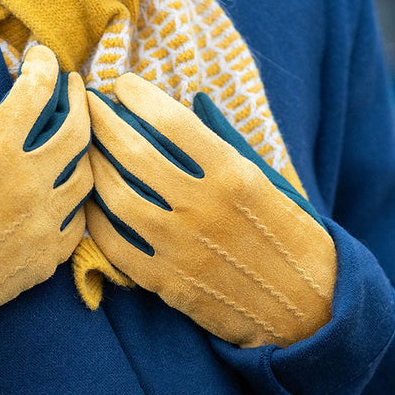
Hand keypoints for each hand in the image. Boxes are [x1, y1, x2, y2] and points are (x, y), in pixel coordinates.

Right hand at [0, 45, 91, 350]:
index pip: (36, 92)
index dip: (43, 65)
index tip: (40, 57)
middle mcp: (27, 187)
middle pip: (78, 131)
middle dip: (79, 100)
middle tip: (73, 88)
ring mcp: (43, 227)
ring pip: (87, 177)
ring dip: (83, 152)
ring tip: (72, 140)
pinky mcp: (47, 260)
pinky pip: (78, 222)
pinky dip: (73, 201)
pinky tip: (63, 192)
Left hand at [86, 73, 335, 347]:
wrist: (308, 310)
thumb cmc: (292, 238)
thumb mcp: (273, 183)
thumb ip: (230, 144)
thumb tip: (192, 105)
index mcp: (235, 176)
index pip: (172, 121)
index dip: (138, 95)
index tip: (122, 84)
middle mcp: (203, 208)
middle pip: (134, 153)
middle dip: (102, 121)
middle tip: (89, 106)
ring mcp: (181, 248)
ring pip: (116, 197)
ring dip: (93, 166)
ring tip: (86, 150)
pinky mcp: (168, 283)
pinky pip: (115, 246)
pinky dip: (97, 219)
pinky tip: (91, 202)